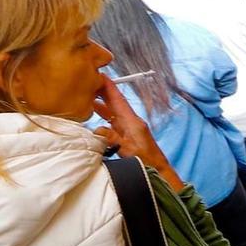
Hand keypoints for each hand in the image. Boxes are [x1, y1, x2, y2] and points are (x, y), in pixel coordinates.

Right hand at [93, 76, 183, 190]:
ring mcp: (128, 127)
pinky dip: (102, 114)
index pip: (118, 101)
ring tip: (86, 94)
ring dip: (100, 102)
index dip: (109, 87)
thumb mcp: (129, 151)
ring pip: (112, 111)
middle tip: (88, 81)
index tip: (100, 75)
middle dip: (102, 91)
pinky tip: (94, 112)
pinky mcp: (126, 134)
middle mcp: (130, 122)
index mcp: (133, 122)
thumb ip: (114, 139)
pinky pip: (112, 120)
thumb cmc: (147, 161)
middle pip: (114, 103)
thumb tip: (98, 129)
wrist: (158, 170)